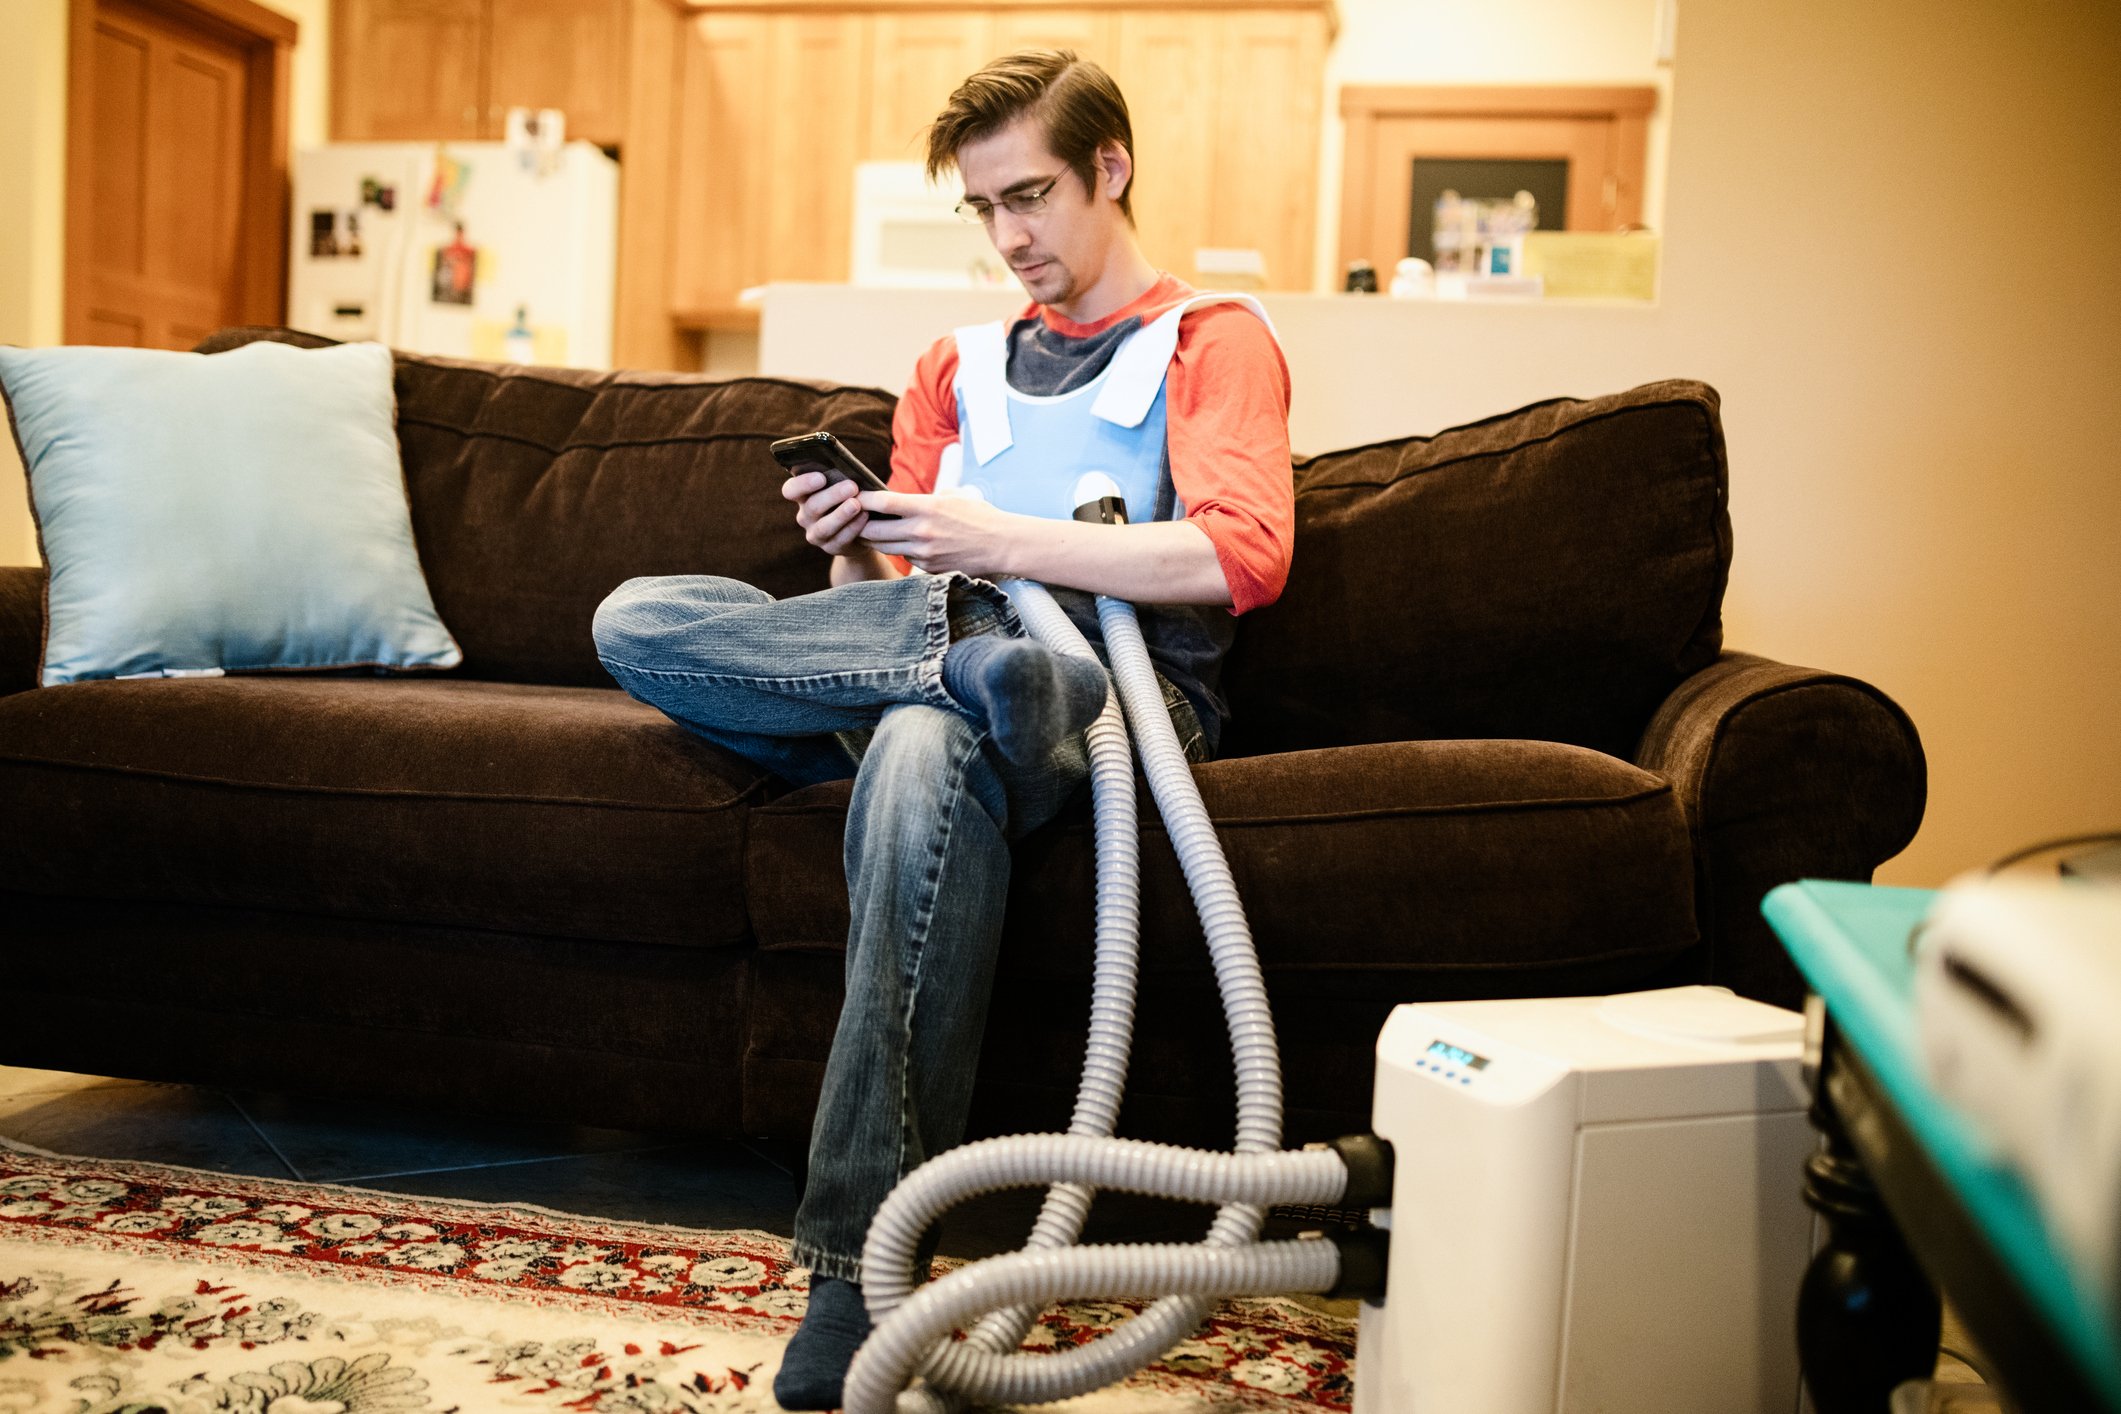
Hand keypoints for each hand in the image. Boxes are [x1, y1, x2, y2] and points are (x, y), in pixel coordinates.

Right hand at [783, 471, 873, 557]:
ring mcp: (816, 534)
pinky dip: (853, 527)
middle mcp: (805, 515)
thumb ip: (842, 478)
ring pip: (824, 526)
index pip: (791, 490)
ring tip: (857, 504)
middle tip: (852, 486)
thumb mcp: (843, 485)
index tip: (821, 477)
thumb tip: (851, 469)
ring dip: (841, 514)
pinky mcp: (831, 547)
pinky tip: (864, 516)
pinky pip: (840, 539)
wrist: (861, 529)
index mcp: (803, 496)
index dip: (803, 484)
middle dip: (832, 496)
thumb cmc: (849, 497)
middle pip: (812, 507)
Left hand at [855, 490, 1019, 576]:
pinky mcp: (928, 568)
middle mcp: (921, 531)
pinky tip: (901, 544)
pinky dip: (900, 551)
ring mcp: (924, 553)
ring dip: (876, 540)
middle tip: (856, 517)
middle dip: (861, 524)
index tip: (855, 495)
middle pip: (875, 530)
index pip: (884, 503)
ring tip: (871, 531)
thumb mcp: (954, 496)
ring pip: (886, 547)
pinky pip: (905, 559)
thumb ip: (927, 498)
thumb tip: (904, 499)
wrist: (1003, 545)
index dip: (864, 499)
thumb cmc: (980, 517)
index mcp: (927, 507)